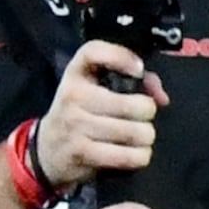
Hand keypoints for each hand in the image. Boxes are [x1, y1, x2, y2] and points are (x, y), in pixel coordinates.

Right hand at [35, 42, 160, 189]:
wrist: (47, 151)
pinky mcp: (82, 153)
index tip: (138, 69)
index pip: (93, 51)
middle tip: (142, 117)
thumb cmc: (82, 114)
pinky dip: (139, 156)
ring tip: (138, 137)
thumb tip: (161, 97)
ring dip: (145, 137)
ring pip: (136, 132)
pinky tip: (133, 153)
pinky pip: (128, 156)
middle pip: (133, 104)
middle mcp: (73, 95)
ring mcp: (76, 125)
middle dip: (148, 112)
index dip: (121, 56)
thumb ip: (133, 82)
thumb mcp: (96, 90)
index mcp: (76, 74)